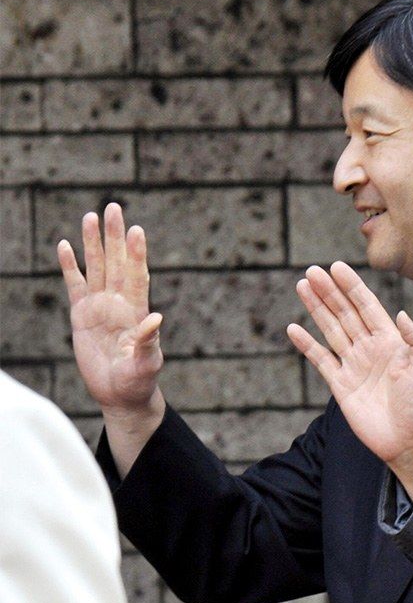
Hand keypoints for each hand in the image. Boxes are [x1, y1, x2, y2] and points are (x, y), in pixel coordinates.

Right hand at [58, 203, 163, 415]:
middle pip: (116, 262)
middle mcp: (118, 303)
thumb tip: (156, 318)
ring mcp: (99, 307)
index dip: (136, 253)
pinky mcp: (81, 315)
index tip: (137, 230)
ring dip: (93, 243)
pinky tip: (65, 246)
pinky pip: (75, 285)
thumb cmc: (139, 380)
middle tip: (113, 207)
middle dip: (114, 236)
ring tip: (90, 216)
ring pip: (96, 267)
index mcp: (137, 311)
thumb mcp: (147, 363)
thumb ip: (148, 342)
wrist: (120, 394)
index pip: (137, 275)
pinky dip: (70, 266)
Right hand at [290, 262, 412, 495]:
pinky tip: (294, 329)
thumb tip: (401, 314)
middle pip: (345, 313)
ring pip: (331, 330)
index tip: (337, 267)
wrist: (407, 441)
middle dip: (329, 292)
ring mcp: (353, 365)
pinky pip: (321, 360)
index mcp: (390, 341)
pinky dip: (307, 345)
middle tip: (312, 271)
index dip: (352, 287)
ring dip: (317, 309)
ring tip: (303, 287)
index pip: (368, 307)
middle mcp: (370, 349)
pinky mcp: (341, 385)